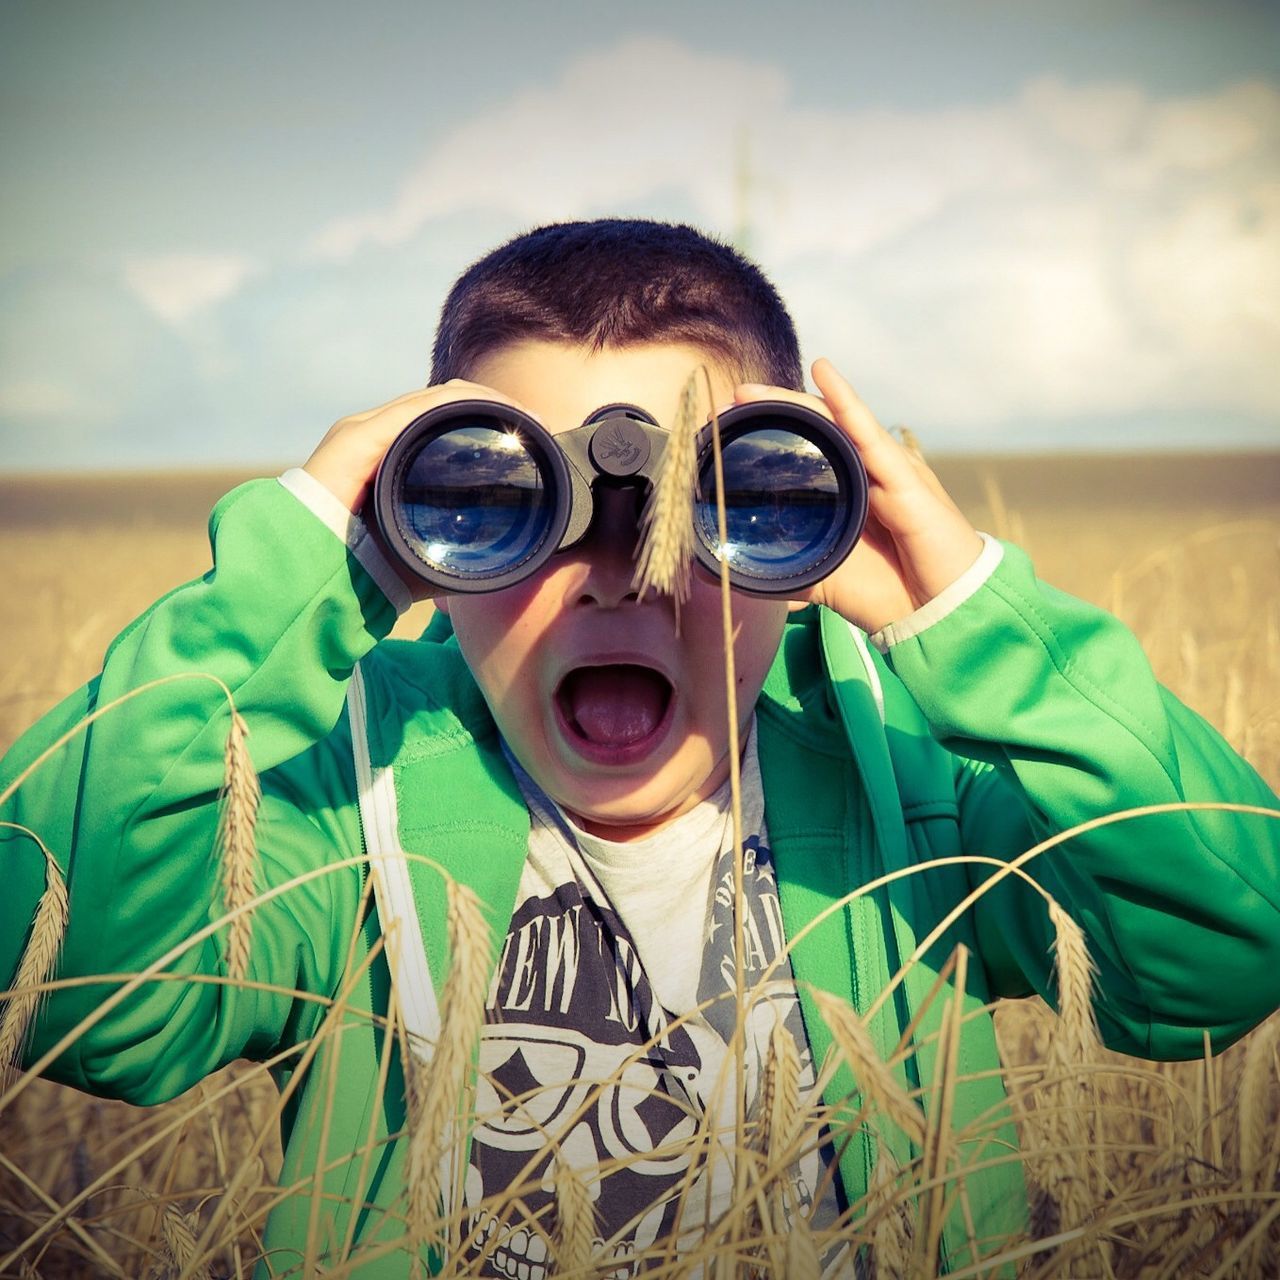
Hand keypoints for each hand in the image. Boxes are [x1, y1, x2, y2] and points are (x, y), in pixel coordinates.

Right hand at [303, 379, 533, 599]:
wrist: (310, 577)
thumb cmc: (362, 572)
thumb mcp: (422, 554)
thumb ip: (454, 549)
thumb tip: (502, 564)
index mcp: (387, 458)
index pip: (441, 421)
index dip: (487, 419)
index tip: (529, 436)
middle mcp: (374, 436)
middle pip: (443, 403)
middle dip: (494, 407)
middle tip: (534, 424)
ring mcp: (364, 432)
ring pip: (436, 400)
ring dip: (485, 401)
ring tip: (522, 417)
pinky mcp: (357, 438)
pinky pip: (417, 409)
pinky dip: (459, 404)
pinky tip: (491, 411)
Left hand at [734, 358, 983, 634]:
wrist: (941, 612)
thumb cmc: (889, 594)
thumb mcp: (822, 580)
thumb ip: (780, 576)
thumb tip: (721, 577)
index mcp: (849, 491)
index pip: (803, 449)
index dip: (768, 434)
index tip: (722, 429)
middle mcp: (867, 471)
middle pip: (812, 427)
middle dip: (769, 410)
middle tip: (727, 400)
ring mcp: (886, 468)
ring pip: (831, 421)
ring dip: (789, 401)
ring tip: (748, 390)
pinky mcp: (903, 475)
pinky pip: (867, 430)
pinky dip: (843, 398)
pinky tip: (822, 371)